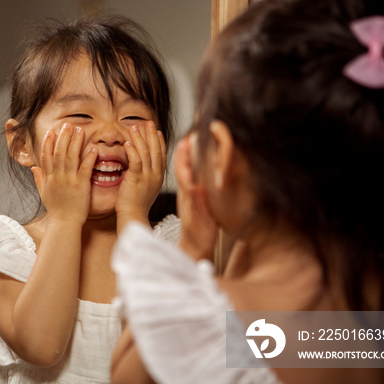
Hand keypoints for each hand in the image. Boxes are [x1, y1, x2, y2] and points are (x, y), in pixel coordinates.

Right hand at [31, 123, 97, 224]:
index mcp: (49, 178)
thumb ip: (39, 179)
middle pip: (59, 152)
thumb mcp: (43, 193)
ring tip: (80, 130)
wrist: (64, 223)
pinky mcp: (81, 185)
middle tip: (67, 124)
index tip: (51, 131)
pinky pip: (85, 168)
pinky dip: (89, 158)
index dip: (48, 143)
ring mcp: (69, 180)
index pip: (46, 156)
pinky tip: (93, 148)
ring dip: (76, 142)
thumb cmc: (56, 210)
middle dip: (63, 137)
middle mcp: (58, 177)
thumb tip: (34, 167)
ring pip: (71, 157)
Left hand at [116, 121, 166, 225]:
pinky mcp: (137, 179)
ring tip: (134, 127)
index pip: (162, 154)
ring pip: (146, 153)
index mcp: (159, 177)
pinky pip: (136, 161)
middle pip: (156, 150)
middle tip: (148, 122)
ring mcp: (148, 177)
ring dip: (140, 138)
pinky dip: (132, 150)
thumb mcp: (145, 188)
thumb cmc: (136, 205)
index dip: (160, 141)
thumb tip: (141, 166)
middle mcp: (156, 175)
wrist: (134, 216)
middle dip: (152, 134)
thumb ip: (145, 175)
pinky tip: (128, 142)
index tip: (157, 131)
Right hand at [175, 135, 217, 259]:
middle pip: (182, 172)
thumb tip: (201, 175)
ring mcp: (190, 205)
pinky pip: (194, 203)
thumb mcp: (199, 203)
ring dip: (185, 169)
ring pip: (186, 183)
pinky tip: (195, 185)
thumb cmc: (199, 225)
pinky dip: (194, 193)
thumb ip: (198, 189)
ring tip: (187, 154)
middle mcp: (187, 195)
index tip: (187, 137)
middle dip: (183, 156)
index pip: (184, 168)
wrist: (196, 247)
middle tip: (185, 139)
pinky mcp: (196, 217)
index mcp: (188, 191)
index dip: (184, 153)